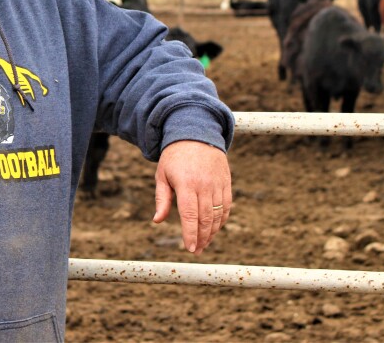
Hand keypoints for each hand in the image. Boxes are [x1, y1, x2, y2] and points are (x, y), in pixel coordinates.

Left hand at [152, 140, 231, 254]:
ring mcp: (217, 184)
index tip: (190, 248)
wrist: (197, 134)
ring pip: (217, 215)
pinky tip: (215, 229)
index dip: (190, 233)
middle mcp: (204, 185)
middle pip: (205, 218)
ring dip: (212, 232)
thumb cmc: (175, 157)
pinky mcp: (226, 183)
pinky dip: (222, 220)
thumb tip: (157, 220)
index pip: (189, 215)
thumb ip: (162, 199)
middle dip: (202, 238)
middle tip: (196, 250)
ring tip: (204, 243)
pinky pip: (226, 207)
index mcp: (186, 183)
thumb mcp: (162, 175)